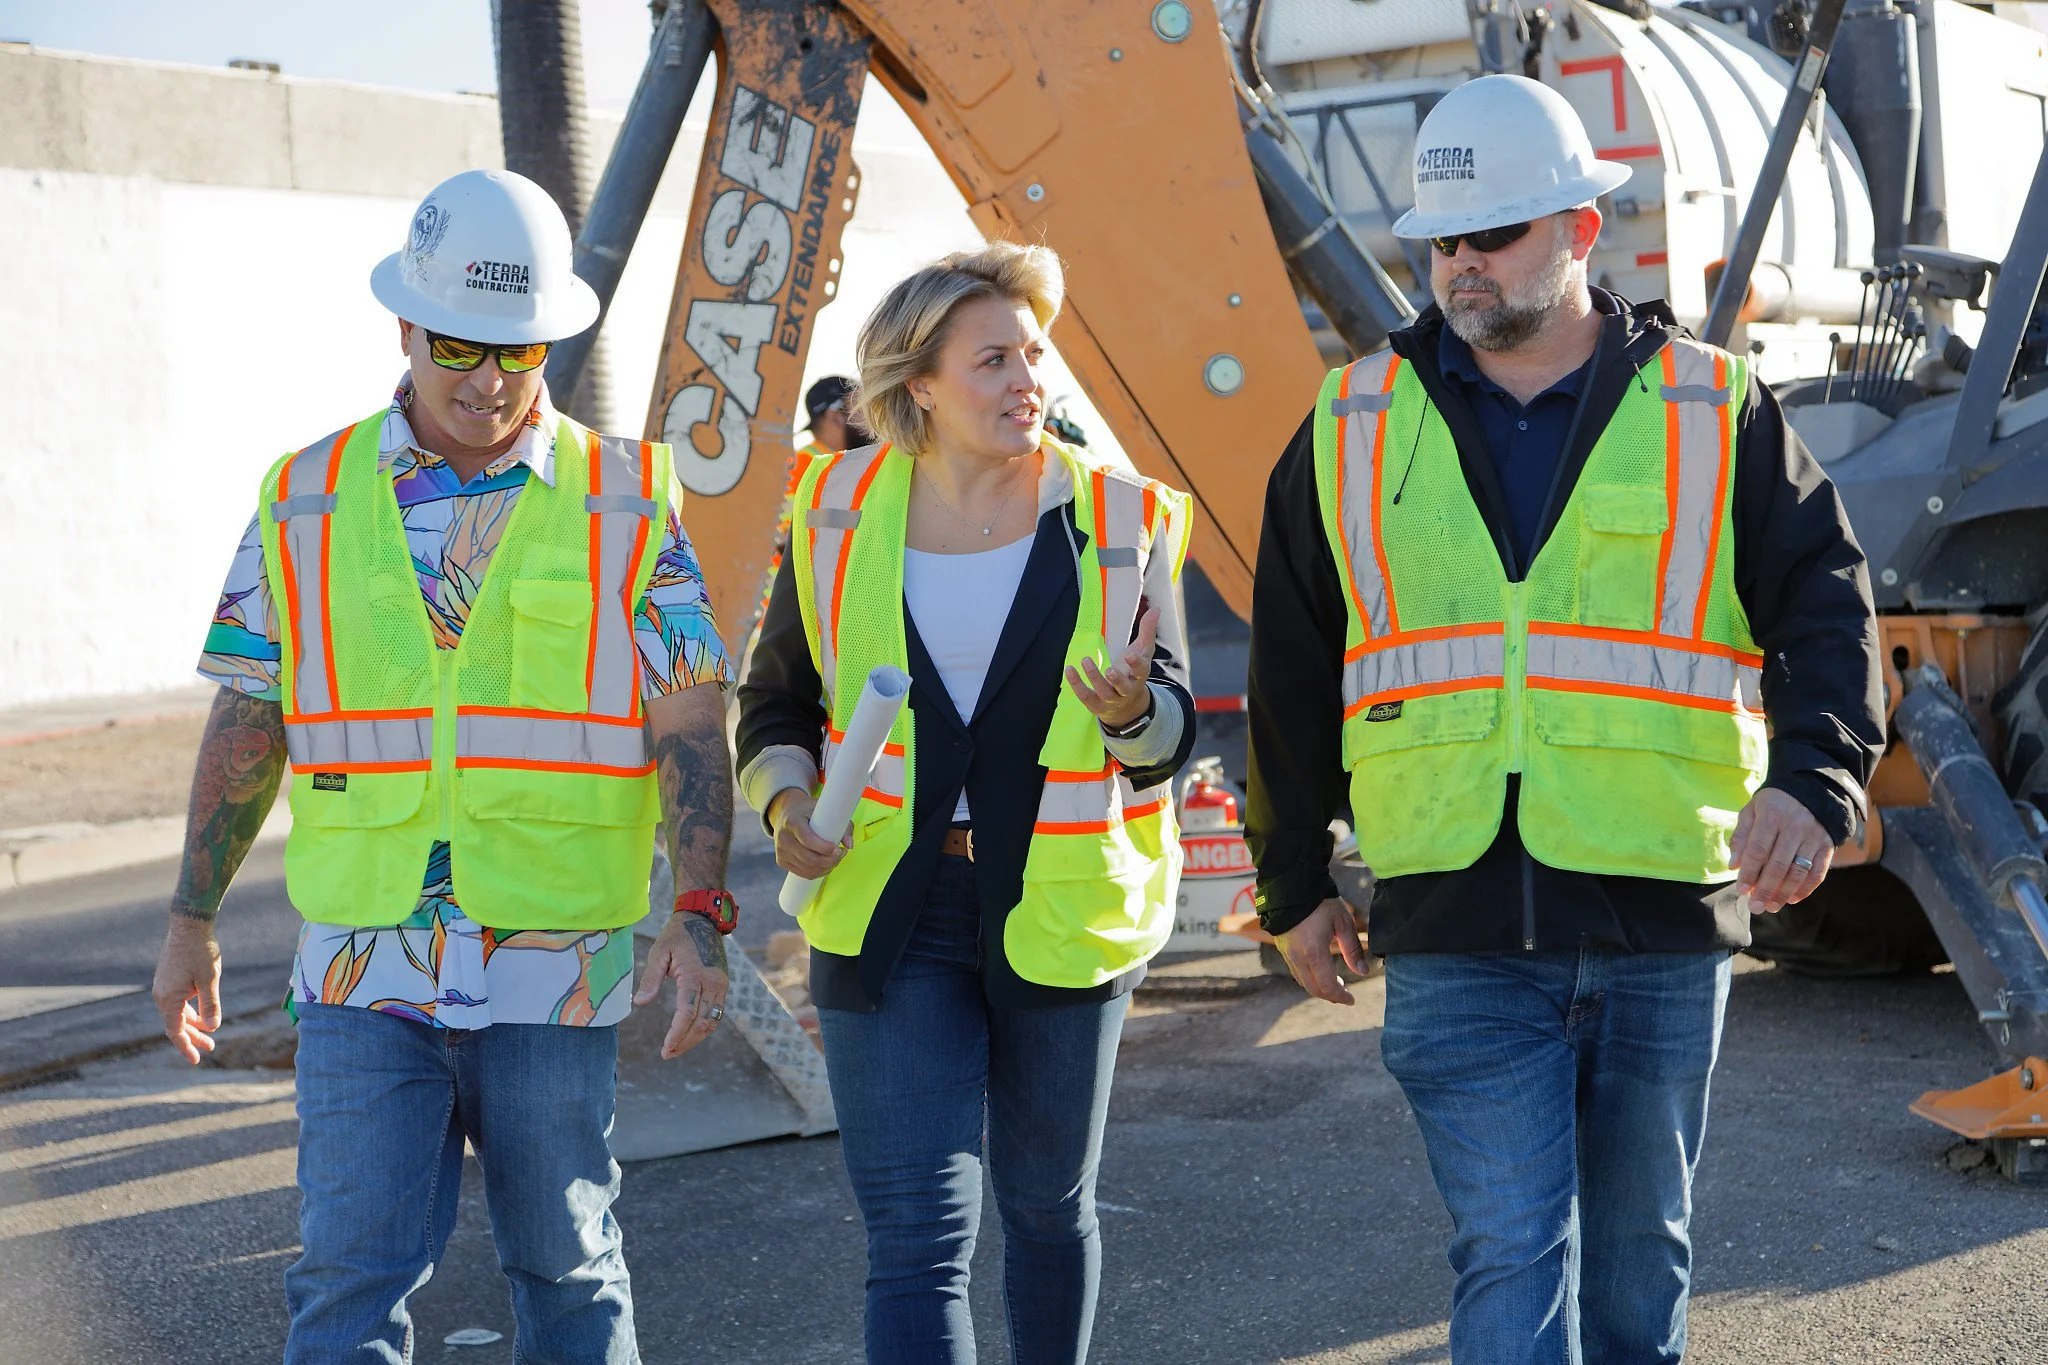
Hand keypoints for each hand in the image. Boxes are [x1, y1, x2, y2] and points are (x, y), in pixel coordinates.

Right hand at [153, 916, 222, 1064]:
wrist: (189, 925)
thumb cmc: (201, 951)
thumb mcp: (210, 980)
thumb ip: (211, 1005)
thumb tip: (212, 1028)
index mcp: (169, 998)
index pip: (175, 1031)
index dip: (186, 1046)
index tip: (196, 1060)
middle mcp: (161, 995)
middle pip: (176, 1025)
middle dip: (192, 1038)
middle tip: (209, 1049)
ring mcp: (163, 987)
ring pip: (177, 1014)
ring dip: (192, 1025)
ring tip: (209, 1036)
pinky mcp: (168, 979)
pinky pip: (177, 1003)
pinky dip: (189, 1012)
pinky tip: (202, 1017)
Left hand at [633, 911, 729, 1059]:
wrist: (703, 919)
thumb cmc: (676, 936)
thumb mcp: (658, 953)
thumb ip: (651, 979)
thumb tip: (640, 1003)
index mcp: (695, 975)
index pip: (687, 1013)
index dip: (676, 1034)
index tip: (664, 1049)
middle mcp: (713, 983)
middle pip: (702, 1023)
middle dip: (685, 1042)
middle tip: (667, 1054)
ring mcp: (721, 984)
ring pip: (712, 1021)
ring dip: (696, 1038)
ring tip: (677, 1048)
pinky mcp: (723, 985)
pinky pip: (717, 1013)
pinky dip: (704, 1027)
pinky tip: (690, 1034)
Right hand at [769, 788, 847, 878]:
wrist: (785, 813)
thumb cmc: (808, 811)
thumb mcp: (824, 809)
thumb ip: (842, 824)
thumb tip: (849, 845)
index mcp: (792, 821)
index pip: (808, 840)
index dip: (825, 848)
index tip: (839, 848)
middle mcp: (783, 837)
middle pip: (809, 859)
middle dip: (830, 861)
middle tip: (841, 853)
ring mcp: (781, 851)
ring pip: (808, 869)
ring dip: (827, 868)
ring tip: (836, 858)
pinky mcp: (782, 861)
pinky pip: (804, 874)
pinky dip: (819, 872)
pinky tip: (826, 864)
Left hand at [1066, 607, 1159, 729]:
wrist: (1128, 708)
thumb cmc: (1134, 673)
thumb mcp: (1143, 652)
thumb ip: (1147, 631)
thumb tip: (1156, 609)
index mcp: (1139, 676)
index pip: (1141, 672)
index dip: (1136, 665)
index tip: (1131, 655)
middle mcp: (1126, 691)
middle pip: (1123, 687)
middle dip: (1117, 679)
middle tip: (1109, 670)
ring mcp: (1111, 700)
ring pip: (1104, 692)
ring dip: (1094, 677)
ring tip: (1085, 660)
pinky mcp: (1096, 705)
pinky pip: (1085, 696)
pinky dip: (1076, 684)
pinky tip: (1069, 670)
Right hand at [1273, 897, 1369, 1004]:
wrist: (1291, 886)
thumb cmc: (1320, 903)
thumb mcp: (1342, 923)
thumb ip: (1353, 950)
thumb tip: (1362, 972)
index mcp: (1313, 952)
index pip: (1328, 986)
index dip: (1341, 997)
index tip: (1352, 1000)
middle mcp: (1297, 957)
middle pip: (1313, 988)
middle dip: (1330, 996)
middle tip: (1345, 995)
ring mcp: (1287, 953)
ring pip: (1302, 981)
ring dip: (1319, 988)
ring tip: (1335, 984)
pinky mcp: (1282, 948)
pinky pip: (1295, 971)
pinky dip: (1309, 978)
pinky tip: (1320, 971)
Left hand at [1730, 787, 1835, 913]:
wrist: (1812, 788)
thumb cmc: (1774, 804)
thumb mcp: (1752, 811)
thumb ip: (1741, 837)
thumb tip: (1734, 866)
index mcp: (1772, 816)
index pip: (1758, 850)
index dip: (1749, 873)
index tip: (1742, 890)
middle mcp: (1795, 827)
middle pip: (1778, 865)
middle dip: (1765, 889)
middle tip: (1755, 907)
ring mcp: (1813, 836)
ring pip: (1798, 872)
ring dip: (1784, 893)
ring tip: (1771, 907)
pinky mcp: (1827, 845)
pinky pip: (1819, 872)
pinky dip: (1806, 888)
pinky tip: (1792, 899)